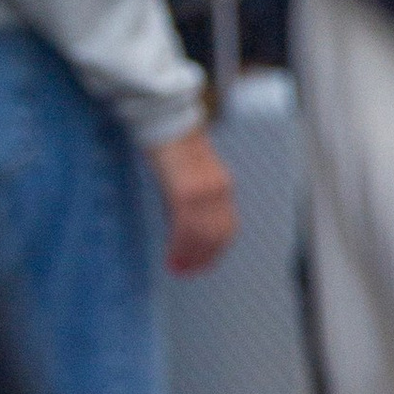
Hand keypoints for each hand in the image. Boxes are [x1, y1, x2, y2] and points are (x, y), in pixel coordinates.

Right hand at [149, 123, 236, 275]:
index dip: (216, 250)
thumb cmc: (173, 147)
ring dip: (190, 256)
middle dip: (203, 257)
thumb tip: (187, 227)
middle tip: (187, 271)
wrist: (165, 121)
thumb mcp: (192, 176)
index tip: (203, 264)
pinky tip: (172, 256)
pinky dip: (180, 246)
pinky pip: (186, 227)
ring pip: (202, 235)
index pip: (227, 227)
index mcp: (223, 186)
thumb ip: (195, 199)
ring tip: (177, 268)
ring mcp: (204, 192)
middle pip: (218, 235)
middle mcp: (219, 191)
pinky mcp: (185, 191)